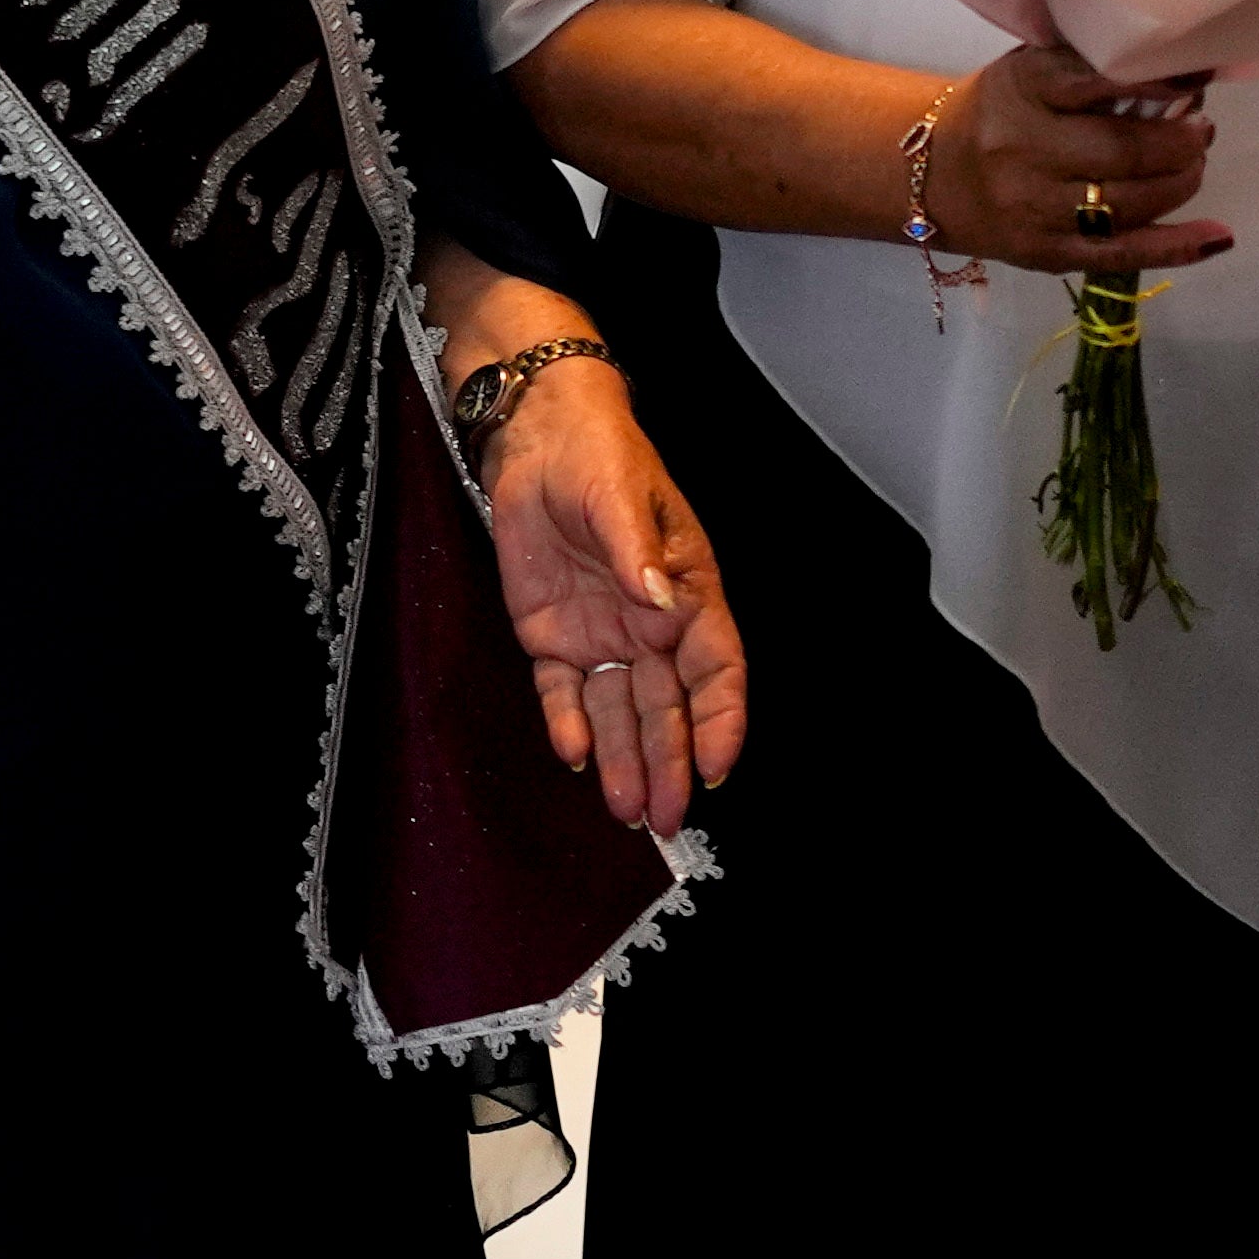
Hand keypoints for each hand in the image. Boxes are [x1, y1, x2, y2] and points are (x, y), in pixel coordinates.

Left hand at [473, 357, 743, 832]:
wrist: (537, 440)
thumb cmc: (599, 457)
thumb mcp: (621, 494)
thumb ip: (638, 551)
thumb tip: (661, 600)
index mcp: (687, 593)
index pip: (716, 669)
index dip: (721, 719)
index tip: (717, 764)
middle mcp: (651, 626)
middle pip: (669, 708)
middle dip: (670, 764)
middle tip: (668, 818)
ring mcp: (602, 637)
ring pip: (621, 713)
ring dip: (625, 761)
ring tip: (627, 812)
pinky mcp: (553, 638)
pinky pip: (563, 694)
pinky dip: (569, 726)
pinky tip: (576, 758)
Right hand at [899, 38, 1226, 276]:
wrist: (932, 173)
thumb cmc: (1001, 111)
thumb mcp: (1032, 69)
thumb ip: (1092, 66)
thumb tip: (1186, 72)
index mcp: (1022, 90)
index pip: (1093, 83)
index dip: (1153, 85)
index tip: (1193, 82)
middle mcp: (1022, 150)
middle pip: (1120, 151)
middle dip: (1179, 143)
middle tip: (1201, 129)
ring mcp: (1032, 209)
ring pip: (1127, 204)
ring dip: (1180, 183)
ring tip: (1192, 164)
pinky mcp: (1044, 252)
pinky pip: (1121, 253)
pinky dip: (1176, 246)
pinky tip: (1217, 235)